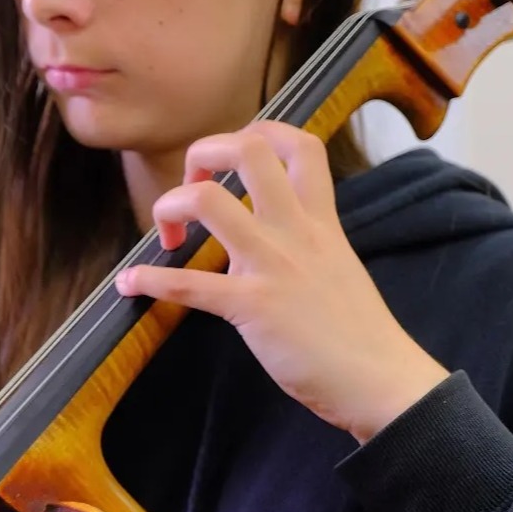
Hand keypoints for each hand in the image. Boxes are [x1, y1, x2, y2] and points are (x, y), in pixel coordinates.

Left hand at [114, 121, 449, 442]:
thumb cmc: (362, 334)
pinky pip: (189, 284)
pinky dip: (151, 280)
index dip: (259, 133)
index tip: (234, 158)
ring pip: (208, 200)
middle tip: (192, 185)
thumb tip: (265, 246)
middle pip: (249, 150)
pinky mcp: (251, 307)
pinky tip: (130, 284)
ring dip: (170, 207)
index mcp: (321, 220)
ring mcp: (271, 265)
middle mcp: (295, 231)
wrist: (381, 379)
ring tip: (166, 234)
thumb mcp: (340, 268)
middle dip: (206, 152)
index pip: (300, 144)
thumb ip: (306, 246)